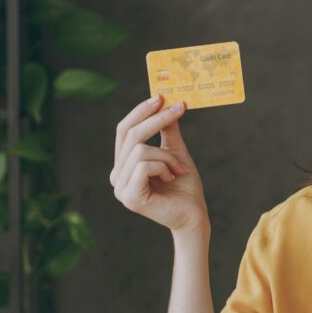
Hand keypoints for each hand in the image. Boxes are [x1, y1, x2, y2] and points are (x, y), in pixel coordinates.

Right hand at [111, 96, 208, 234]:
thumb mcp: (175, 152)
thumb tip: (165, 102)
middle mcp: (117, 175)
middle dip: (156, 119)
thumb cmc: (185, 187)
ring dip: (166, 156)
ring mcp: (120, 187)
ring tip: (178, 169)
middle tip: (178, 108)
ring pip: (140, 150)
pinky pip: (144, 165)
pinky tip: (172, 178)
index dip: (140, 111)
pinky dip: (163, 166)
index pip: (124, 130)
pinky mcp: (129, 196)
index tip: (161, 97)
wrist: (194, 215)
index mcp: (123, 165)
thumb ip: (167, 130)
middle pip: (130, 135)